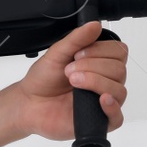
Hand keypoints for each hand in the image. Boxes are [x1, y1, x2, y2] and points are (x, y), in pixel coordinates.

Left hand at [12, 20, 127, 140]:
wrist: (28, 103)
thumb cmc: (43, 80)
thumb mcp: (57, 53)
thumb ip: (76, 39)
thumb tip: (95, 24)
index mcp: (100, 64)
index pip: (119, 53)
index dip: (101, 51)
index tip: (78, 54)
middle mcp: (105, 82)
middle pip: (119, 70)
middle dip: (93, 66)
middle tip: (69, 70)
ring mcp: (102, 103)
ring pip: (119, 91)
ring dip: (96, 82)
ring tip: (73, 81)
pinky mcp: (98, 122)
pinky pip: (117, 118)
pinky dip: (112, 107)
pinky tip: (100, 99)